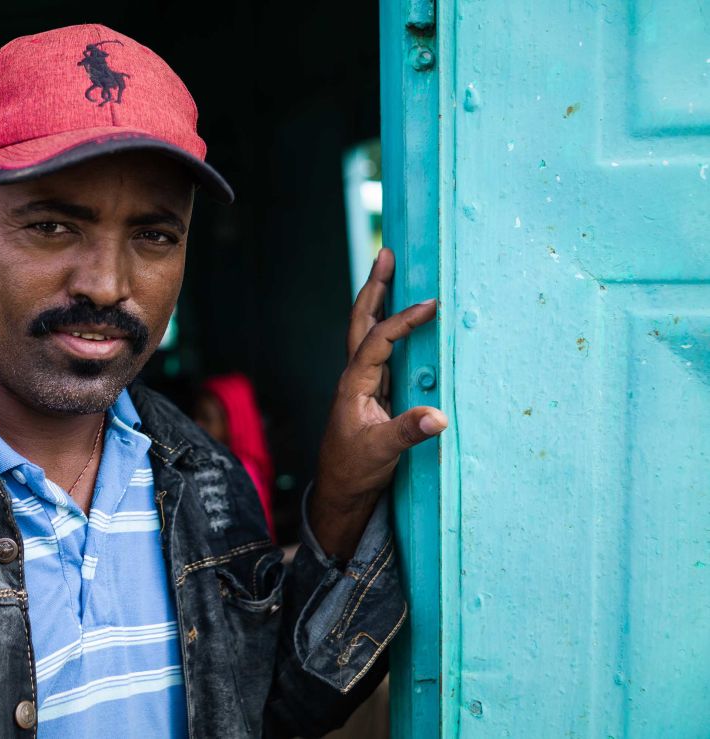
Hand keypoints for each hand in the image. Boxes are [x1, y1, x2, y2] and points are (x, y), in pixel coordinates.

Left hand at [308, 247, 446, 559]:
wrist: (340, 491)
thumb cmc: (354, 471)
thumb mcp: (382, 453)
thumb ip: (408, 433)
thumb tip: (439, 417)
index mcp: (353, 384)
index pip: (377, 341)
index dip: (402, 321)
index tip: (431, 304)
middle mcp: (356, 376)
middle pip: (361, 321)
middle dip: (375, 287)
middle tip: (386, 254)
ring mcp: (364, 383)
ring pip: (369, 332)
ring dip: (380, 300)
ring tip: (392, 270)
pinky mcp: (375, 392)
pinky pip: (383, 350)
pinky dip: (392, 327)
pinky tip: (405, 318)